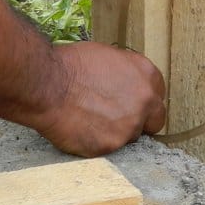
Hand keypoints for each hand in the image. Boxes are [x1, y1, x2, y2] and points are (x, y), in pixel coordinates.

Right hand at [33, 42, 165, 156]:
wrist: (46, 84)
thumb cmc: (70, 65)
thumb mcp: (107, 57)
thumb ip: (126, 73)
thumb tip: (127, 84)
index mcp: (146, 74)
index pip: (157, 94)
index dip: (144, 100)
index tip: (132, 103)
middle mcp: (145, 100)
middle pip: (155, 120)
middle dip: (141, 121)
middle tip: (118, 119)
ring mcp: (130, 125)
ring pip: (130, 136)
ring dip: (116, 132)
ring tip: (90, 120)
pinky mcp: (111, 145)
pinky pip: (108, 147)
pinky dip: (97, 141)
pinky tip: (81, 129)